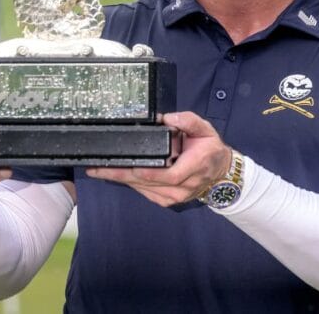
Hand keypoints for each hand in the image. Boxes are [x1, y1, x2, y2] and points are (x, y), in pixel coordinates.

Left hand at [85, 111, 231, 206]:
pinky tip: (118, 177)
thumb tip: (167, 118)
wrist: (220, 172)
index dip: (146, 173)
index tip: (129, 167)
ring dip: (122, 181)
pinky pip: (146, 193)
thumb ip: (188, 121)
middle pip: (149, 184)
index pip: (168, 175)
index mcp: (192, 167)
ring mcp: (175, 197)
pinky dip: (132, 185)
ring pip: (144, 190)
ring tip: (101, 171)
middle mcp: (182, 187)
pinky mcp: (167, 200)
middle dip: (122, 176)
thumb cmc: (210, 149)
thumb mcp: (205, 129)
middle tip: (99, 169)